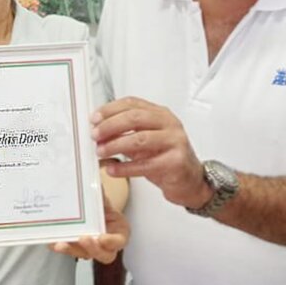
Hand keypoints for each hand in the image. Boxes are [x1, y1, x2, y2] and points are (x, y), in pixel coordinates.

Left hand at [51, 194, 129, 263]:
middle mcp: (107, 245)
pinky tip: (52, 242)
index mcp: (119, 233)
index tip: (102, 238)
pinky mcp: (78, 248)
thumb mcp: (104, 200)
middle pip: (102, 254)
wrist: (95, 210)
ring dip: (72, 249)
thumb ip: (101, 195)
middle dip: (91, 248)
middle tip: (82, 239)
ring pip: (84, 254)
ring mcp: (92, 249)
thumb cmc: (103, 208)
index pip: (119, 241)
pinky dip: (62, 247)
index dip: (111, 242)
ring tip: (60, 244)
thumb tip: (95, 183)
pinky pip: (71, 250)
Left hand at [91, 97, 211, 207]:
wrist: (191, 180)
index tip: (94, 118)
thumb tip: (99, 131)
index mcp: (160, 114)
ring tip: (101, 152)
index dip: (110, 109)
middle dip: (111, 126)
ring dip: (115, 145)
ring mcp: (175, 142)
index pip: (133, 104)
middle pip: (135, 118)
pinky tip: (113, 169)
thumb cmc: (166, 158)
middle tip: (95, 135)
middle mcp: (169, 124)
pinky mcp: (176, 162)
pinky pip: (145, 164)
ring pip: (140, 139)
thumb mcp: (145, 140)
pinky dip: (125, 167)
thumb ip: (125, 133)